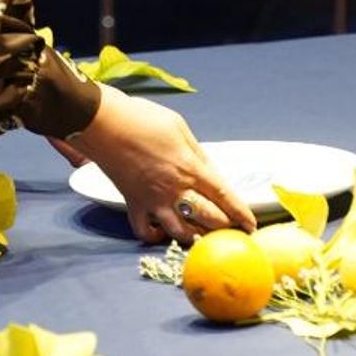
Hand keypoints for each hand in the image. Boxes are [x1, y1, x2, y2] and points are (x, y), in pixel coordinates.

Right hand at [63, 83, 254, 244]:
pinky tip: (164, 231)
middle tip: (231, 230)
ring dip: (195, 236)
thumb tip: (208, 170)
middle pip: (208, 219)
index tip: (251, 225)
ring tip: (203, 235)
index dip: (241, 213)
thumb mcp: (180, 127)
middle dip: (224, 227)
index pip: (224, 196)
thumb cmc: (143, 119)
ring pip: (180, 233)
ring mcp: (153, 200)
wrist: (104, 123)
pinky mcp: (133, 204)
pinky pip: (144, 231)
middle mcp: (174, 189)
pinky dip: (156, 236)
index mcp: (190, 167)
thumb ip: (197, 152)